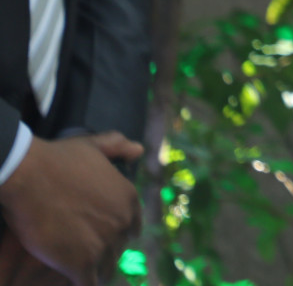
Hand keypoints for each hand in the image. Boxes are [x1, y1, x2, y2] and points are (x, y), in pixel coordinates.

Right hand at [0, 133, 143, 285]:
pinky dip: (82, 284)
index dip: (118, 233)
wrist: (28, 177)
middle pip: (118, 249)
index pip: (133, 227)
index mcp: (129, 198)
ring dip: (95, 271)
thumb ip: (117, 146)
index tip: (103, 237)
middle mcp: (122, 223)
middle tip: (87, 255)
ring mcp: (103, 244)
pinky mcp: (82, 263)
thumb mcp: (93, 146)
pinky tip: (74, 281)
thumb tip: (138, 150)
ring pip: (105, 268)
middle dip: (105, 253)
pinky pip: (88, 284)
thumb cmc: (57, 159)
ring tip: (81, 271)